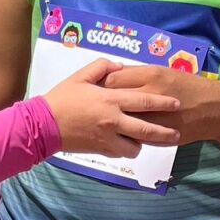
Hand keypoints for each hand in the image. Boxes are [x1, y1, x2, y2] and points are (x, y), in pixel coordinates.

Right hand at [43, 59, 180, 158]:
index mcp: (110, 100)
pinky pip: (120, 153)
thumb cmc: (62, 98)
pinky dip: (125, 149)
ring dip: (142, 143)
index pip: (144, 102)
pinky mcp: (100, 150)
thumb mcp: (80, 76)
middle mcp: (113, 121)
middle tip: (176, 133)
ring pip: (135, 147)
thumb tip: (119, 67)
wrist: (43, 125)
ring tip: (145, 139)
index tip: (176, 103)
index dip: (163, 103)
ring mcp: (107, 138)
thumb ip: (102, 66)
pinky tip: (125, 143)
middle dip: (165, 133)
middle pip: (147, 130)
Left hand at [102, 65, 219, 142]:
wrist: (213, 108)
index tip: (97, 88)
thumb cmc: (185, 85)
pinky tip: (122, 133)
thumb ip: (137, 74)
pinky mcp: (160, 135)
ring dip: (114, 122)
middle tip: (98, 106)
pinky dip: (127, 136)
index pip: (113, 79)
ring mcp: (156, 117)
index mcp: (151, 75)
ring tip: (107, 121)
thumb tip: (111, 75)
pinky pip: (136, 137)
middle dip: (103, 104)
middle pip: (114, 100)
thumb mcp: (162, 72)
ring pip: (123, 122)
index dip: (102, 85)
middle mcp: (152, 95)